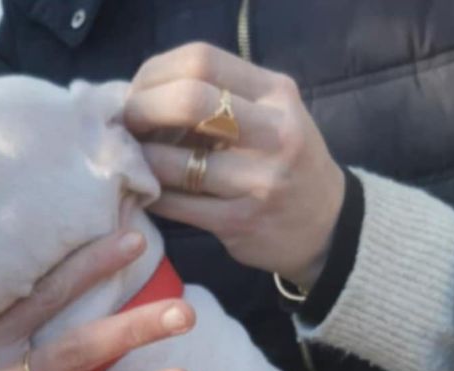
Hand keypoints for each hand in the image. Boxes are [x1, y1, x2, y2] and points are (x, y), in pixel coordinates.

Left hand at [124, 43, 344, 289]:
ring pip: (177, 163)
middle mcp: (273, 132)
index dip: (156, 73)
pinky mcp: (240, 222)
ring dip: (143, 160)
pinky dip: (154, 197)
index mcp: (276, 94)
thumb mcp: (271, 115)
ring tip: (133, 159)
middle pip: (189, 101)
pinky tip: (148, 192)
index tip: (138, 91)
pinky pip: (180, 206)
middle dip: (143, 110)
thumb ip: (221, 97)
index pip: (202, 61)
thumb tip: (145, 91)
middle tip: (126, 125)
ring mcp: (258, 181)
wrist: (327, 225)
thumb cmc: (286, 162)